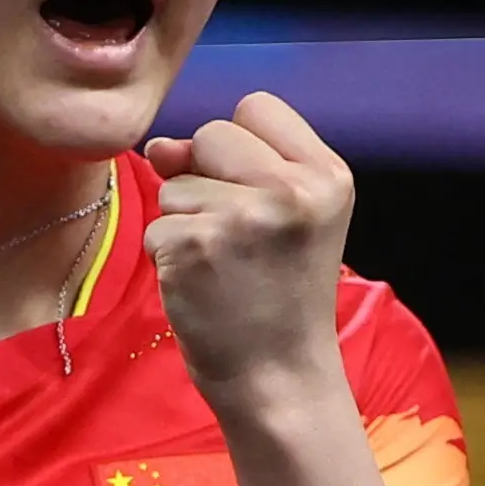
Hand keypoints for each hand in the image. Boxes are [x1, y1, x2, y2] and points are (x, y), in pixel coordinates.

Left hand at [143, 91, 353, 408]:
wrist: (279, 379)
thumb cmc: (279, 300)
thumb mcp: (281, 221)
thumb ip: (230, 168)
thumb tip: (160, 146)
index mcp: (327, 176)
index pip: (257, 106)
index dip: (238, 146)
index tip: (254, 194)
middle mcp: (292, 190)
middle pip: (212, 133)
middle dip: (206, 179)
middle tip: (238, 240)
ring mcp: (243, 217)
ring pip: (176, 183)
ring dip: (184, 223)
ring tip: (224, 268)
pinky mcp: (197, 245)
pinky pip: (157, 227)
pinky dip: (168, 258)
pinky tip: (203, 287)